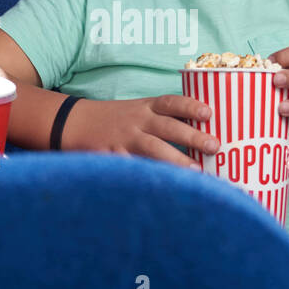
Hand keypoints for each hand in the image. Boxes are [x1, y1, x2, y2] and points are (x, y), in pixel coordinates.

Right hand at [61, 96, 222, 169]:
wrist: (74, 122)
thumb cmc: (118, 119)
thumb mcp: (140, 111)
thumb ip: (166, 120)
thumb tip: (205, 135)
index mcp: (146, 107)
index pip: (171, 103)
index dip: (190, 107)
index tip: (209, 113)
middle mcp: (137, 121)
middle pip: (167, 127)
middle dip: (191, 137)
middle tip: (213, 146)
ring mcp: (124, 139)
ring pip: (152, 149)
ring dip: (175, 160)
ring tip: (195, 172)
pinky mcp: (112, 156)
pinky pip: (131, 167)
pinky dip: (145, 175)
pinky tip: (162, 186)